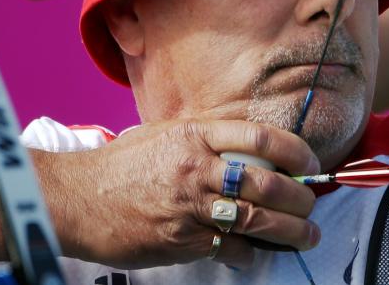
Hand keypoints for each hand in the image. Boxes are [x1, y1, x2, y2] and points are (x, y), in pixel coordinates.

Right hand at [52, 120, 320, 268]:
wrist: (76, 198)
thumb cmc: (123, 164)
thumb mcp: (164, 134)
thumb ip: (205, 137)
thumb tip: (250, 146)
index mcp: (195, 136)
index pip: (260, 137)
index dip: (296, 151)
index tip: (311, 164)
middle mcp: (197, 168)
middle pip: (268, 183)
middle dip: (301, 198)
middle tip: (312, 207)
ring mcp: (190, 207)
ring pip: (256, 219)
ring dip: (290, 231)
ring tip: (308, 236)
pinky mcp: (181, 241)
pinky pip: (229, 248)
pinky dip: (248, 253)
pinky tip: (255, 252)